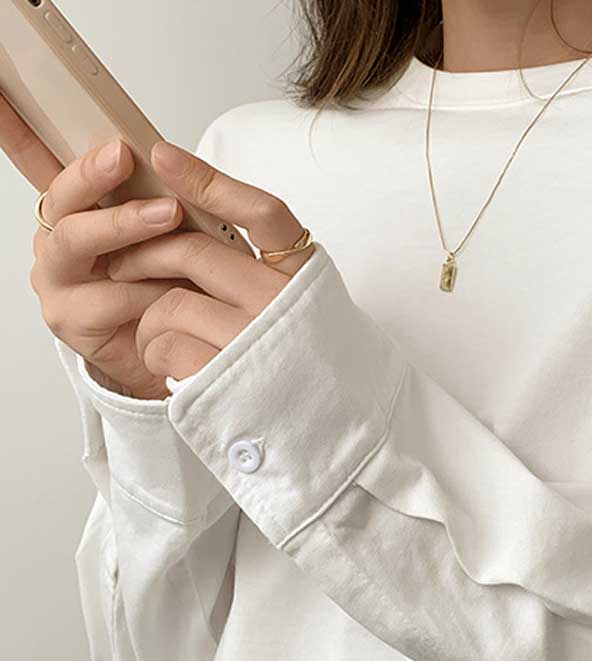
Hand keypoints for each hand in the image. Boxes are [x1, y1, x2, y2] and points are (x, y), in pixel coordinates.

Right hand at [1, 92, 199, 399]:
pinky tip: (172, 286)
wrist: (181, 347)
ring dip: (124, 224)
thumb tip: (166, 152)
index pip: (39, 158)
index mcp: (79, 210)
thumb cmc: (176, 282)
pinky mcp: (69, 318)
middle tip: (123, 155)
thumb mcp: (172, 230)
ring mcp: (58, 279)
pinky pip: (107, 296)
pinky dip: (145, 288)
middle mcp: (59, 240)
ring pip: (76, 240)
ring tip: (170, 215)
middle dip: (90, 172)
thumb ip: (158, 195)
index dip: (15, 127)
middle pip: (60, 196)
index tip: (0, 87)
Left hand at [104, 140, 315, 392]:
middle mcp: (282, 305)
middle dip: (146, 253)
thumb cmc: (301, 363)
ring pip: (168, 303)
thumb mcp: (300, 305)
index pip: (264, 213)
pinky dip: (154, 354)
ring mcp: (252, 342)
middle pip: (194, 252)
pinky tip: (171, 367)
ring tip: (160, 335)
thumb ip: (263, 269)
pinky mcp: (221, 379)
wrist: (323, 427)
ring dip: (149, 317)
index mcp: (304, 279)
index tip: (163, 156)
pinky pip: (163, 346)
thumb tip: (195, 221)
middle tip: (123, 262)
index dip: (210, 182)